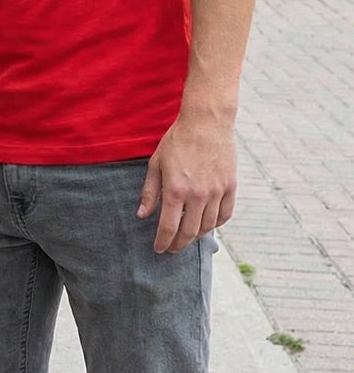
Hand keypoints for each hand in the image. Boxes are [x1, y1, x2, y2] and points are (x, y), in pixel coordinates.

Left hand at [137, 114, 237, 253]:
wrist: (206, 123)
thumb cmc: (177, 142)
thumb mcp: (156, 164)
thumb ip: (150, 192)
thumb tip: (142, 215)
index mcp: (176, 190)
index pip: (168, 227)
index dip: (163, 241)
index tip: (158, 249)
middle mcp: (198, 195)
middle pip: (190, 232)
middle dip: (179, 244)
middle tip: (171, 249)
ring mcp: (217, 192)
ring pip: (208, 226)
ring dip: (196, 237)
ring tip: (187, 238)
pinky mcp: (230, 187)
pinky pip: (225, 215)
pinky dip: (215, 224)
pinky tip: (206, 225)